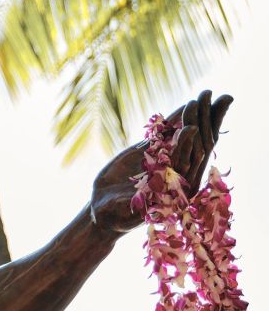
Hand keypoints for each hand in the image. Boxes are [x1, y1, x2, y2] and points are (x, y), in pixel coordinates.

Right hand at [90, 89, 231, 233]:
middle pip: (194, 144)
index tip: (191, 127)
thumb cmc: (116, 215)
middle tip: (206, 99)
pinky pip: (166, 135)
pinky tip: (184, 105)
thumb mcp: (128, 209)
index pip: (188, 162)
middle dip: (201, 122)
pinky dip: (174, 120)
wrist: (105, 210)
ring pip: (183, 136)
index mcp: (177, 189)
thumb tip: (155, 187)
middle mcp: (177, 173)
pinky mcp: (152, 153)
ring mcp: (165, 160)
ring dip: (194, 116)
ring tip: (204, 95)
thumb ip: (142, 199)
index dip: (189, 145)